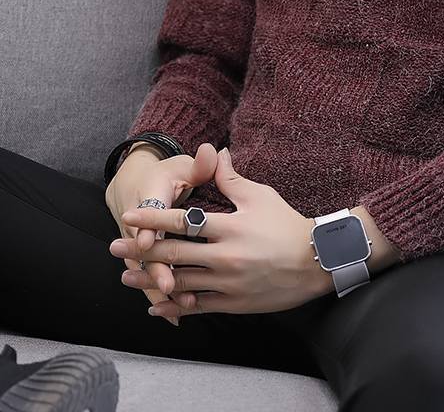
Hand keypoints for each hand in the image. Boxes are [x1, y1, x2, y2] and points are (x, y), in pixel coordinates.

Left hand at [109, 147, 324, 319]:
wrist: (315, 261)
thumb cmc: (287, 224)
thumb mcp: (260, 196)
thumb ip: (231, 179)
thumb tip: (216, 151)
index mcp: (230, 227)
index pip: (183, 221)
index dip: (153, 219)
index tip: (130, 216)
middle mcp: (225, 256)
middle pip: (174, 254)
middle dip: (142, 250)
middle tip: (114, 248)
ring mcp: (228, 282)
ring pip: (180, 282)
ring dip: (150, 279)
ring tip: (126, 276)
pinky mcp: (234, 302)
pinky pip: (197, 307)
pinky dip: (174, 306)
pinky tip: (158, 307)